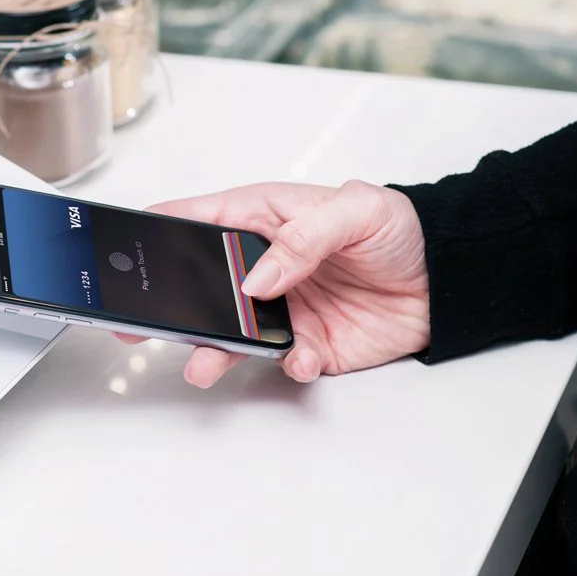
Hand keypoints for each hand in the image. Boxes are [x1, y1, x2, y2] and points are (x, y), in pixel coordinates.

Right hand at [121, 181, 430, 386]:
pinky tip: (300, 356)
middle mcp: (261, 267)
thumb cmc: (400, 229)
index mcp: (261, 220)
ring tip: (202, 365)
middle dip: (166, 306)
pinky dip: (286, 364)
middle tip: (136, 325)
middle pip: (198, 285)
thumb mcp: (355, 210)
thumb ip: (304, 238)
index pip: (195, 220)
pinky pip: (283, 360)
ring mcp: (280, 309)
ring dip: (213, 350)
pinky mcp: (306, 345)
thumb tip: (258, 276)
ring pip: (230, 333)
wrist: (448, 280)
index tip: (128, 250)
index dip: (158, 231)